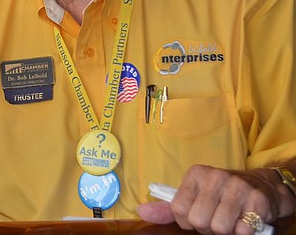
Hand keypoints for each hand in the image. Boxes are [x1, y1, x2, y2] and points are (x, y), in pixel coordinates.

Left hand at [138, 165, 291, 234]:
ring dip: (225, 230)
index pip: (179, 210)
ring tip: (230, 219)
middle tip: (216, 217)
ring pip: (220, 228)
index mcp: (195, 174)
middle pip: (199, 221)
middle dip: (207, 227)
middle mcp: (215, 176)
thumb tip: (141, 212)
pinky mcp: (257, 200)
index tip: (198, 213)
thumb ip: (168, 208)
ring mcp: (237, 187)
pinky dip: (243, 231)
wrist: (261, 186)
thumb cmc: (222, 195)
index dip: (188, 221)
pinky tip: (244, 219)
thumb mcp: (194, 196)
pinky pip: (242, 230)